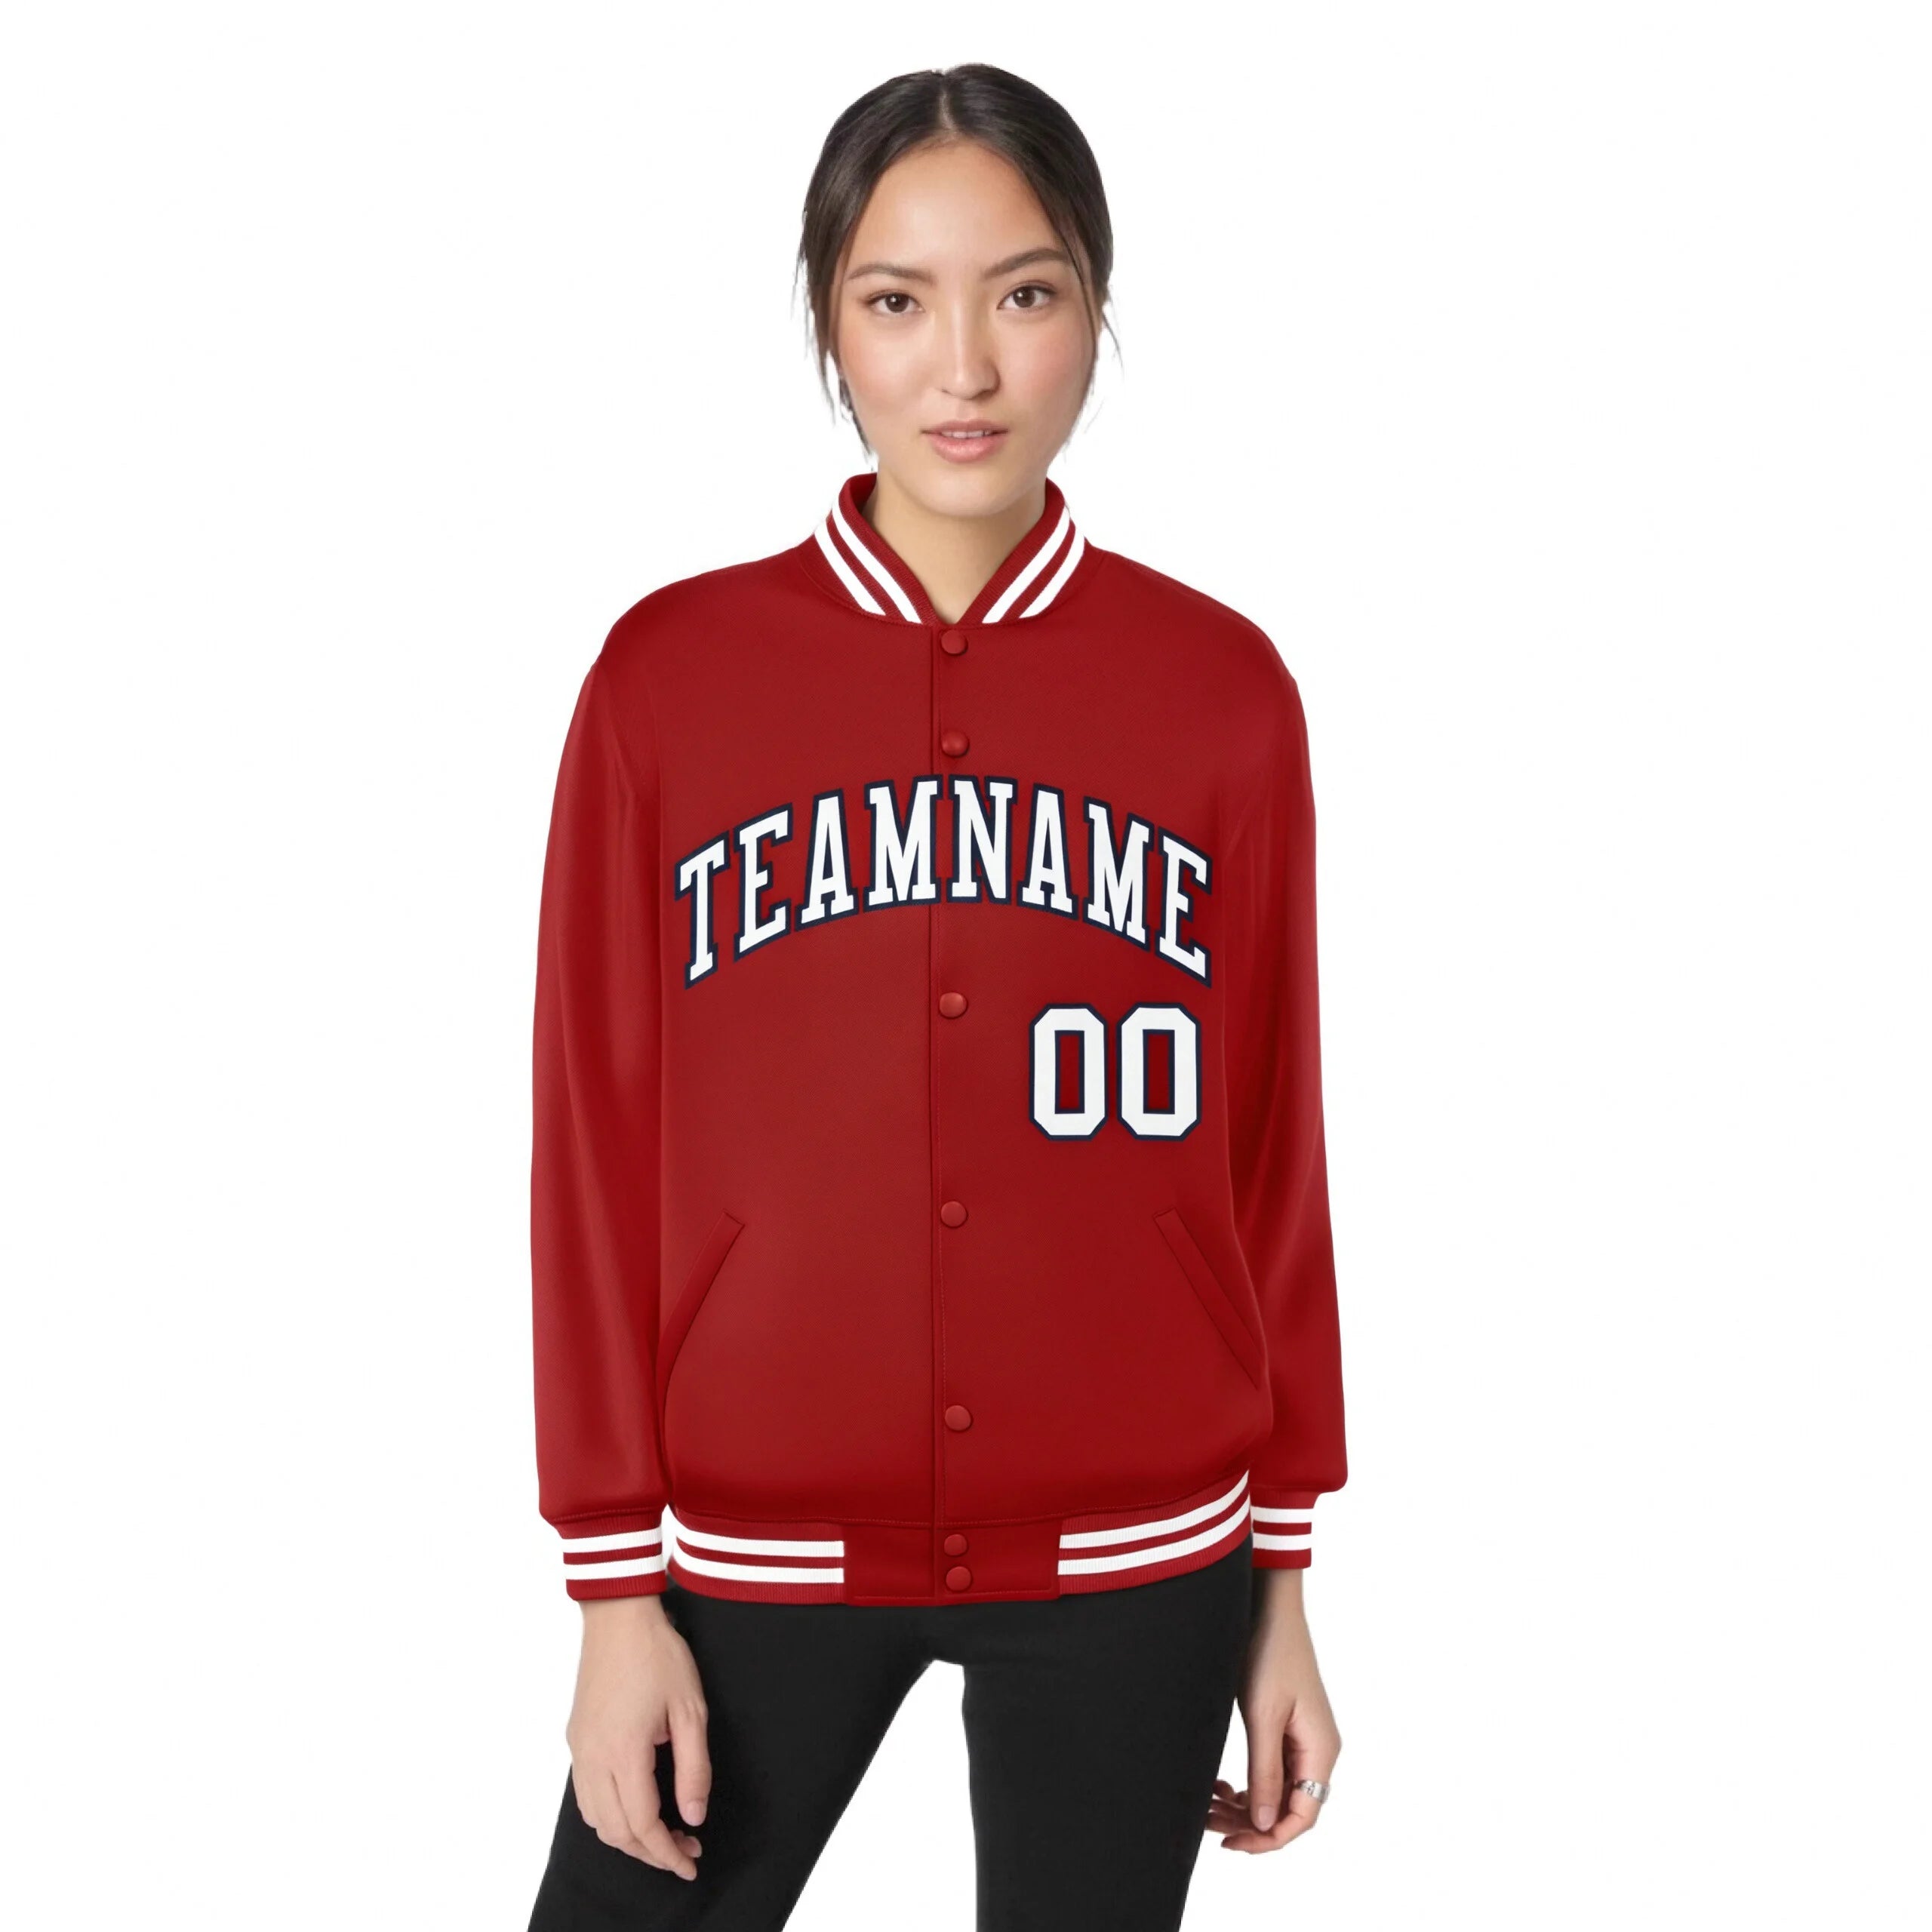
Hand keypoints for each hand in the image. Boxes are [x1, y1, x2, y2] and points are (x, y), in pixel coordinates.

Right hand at [565, 1597, 710, 1880]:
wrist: (618, 1616)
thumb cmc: (658, 1656)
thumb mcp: (691, 1710)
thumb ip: (694, 1768)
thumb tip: (694, 1815)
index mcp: (623, 1752)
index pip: (642, 1825)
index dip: (667, 1853)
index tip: (690, 1863)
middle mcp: (592, 1757)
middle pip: (615, 1832)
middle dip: (650, 1851)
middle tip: (685, 1849)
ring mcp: (579, 1749)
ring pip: (595, 1819)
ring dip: (627, 1836)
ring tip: (663, 1832)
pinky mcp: (575, 1738)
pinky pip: (585, 1795)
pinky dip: (608, 1814)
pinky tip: (635, 1805)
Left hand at [1209, 1593, 1340, 1853]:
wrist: (1268, 1607)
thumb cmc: (1269, 1654)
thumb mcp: (1263, 1716)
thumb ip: (1265, 1772)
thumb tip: (1265, 1822)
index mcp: (1320, 1750)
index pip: (1303, 1817)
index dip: (1268, 1838)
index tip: (1230, 1844)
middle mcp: (1316, 1751)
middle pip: (1288, 1809)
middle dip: (1248, 1823)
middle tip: (1206, 1822)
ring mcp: (1302, 1740)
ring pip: (1276, 1792)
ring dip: (1243, 1805)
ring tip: (1206, 1803)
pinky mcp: (1286, 1729)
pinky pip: (1270, 1771)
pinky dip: (1246, 1784)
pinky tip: (1220, 1785)